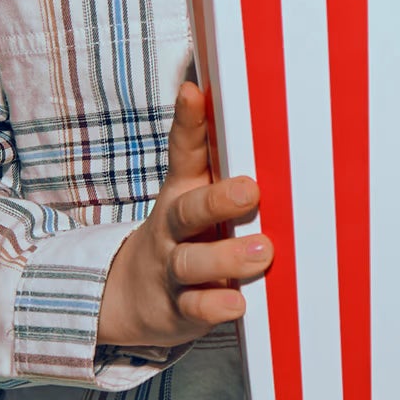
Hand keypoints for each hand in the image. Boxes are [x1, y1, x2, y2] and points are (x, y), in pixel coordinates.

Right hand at [98, 81, 271, 347]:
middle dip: (217, 199)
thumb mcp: (196, 196)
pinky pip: (194, 307)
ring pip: (191, 261)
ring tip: (262, 252)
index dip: (187, 121)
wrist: (134, 295)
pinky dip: (214, 306)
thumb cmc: (188, 235)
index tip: (193, 92)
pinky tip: (236, 303)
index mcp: (183, 191)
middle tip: (251, 190)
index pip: (182, 151)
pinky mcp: (177, 307)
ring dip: (225, 256)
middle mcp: (173, 227)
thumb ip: (221, 164)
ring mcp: (172, 267)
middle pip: (188, 209)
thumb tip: (265, 111)